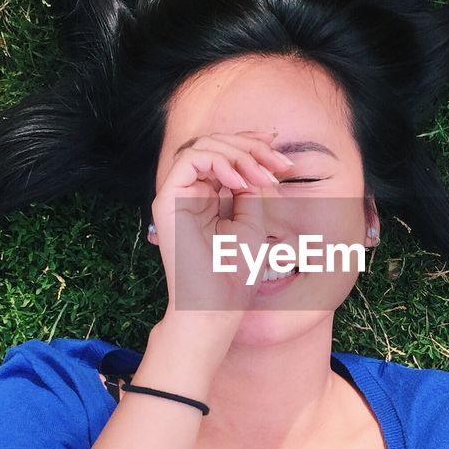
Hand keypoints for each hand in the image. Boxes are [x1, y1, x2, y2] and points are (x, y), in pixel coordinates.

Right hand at [148, 129, 294, 329]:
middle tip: (278, 166)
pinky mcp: (167, 200)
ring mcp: (177, 195)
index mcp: (208, 196)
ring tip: (261, 177)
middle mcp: (190, 192)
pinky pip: (190, 159)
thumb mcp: (253, 220)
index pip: (225, 154)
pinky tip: (239, 181)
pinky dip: (219, 162)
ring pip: (203, 146)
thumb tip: (257, 160)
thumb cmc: (235, 272)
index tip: (281, 153)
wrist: (217, 304)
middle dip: (252, 147)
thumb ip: (251, 188)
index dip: (252, 143)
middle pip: (215, 144)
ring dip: (239, 154)